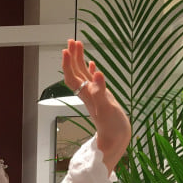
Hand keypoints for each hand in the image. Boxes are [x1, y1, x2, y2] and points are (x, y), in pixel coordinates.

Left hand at [62, 39, 130, 173]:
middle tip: (72, 40)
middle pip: (76, 73)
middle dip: (72, 56)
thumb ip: (101, 91)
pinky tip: (93, 65)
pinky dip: (92, 71)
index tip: (67, 49)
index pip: (73, 76)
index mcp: (87, 95)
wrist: (116, 141)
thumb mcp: (107, 108)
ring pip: (83, 75)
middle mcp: (88, 94)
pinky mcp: (102, 98)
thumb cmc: (112, 128)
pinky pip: (94, 82)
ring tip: (78, 46)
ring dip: (79, 60)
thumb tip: (96, 73)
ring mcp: (94, 96)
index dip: (68, 63)